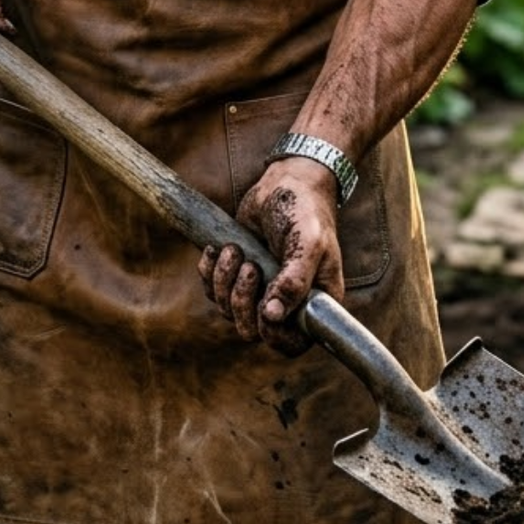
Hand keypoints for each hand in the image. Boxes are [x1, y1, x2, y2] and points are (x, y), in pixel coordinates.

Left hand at [197, 158, 344, 356]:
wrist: (287, 180)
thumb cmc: (306, 210)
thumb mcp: (308, 243)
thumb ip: (295, 280)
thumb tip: (272, 316)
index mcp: (314, 302)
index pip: (292, 343)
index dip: (273, 334)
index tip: (263, 307)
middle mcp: (287, 302)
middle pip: (252, 330)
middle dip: (242, 300)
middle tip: (248, 265)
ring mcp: (260, 288)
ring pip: (229, 310)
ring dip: (225, 281)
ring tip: (235, 249)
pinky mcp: (237, 273)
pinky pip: (213, 290)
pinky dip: (209, 272)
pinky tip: (217, 249)